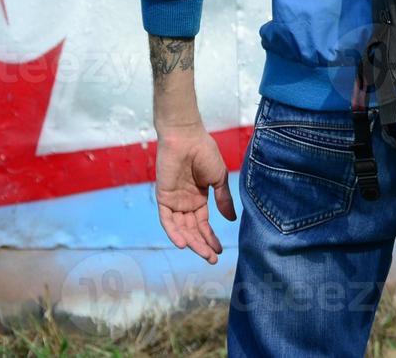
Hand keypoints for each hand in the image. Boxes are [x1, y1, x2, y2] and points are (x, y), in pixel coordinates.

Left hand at [154, 125, 236, 262]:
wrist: (187, 137)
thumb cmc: (205, 153)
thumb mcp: (218, 179)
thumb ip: (223, 199)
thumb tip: (232, 219)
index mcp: (199, 198)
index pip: (203, 224)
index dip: (210, 238)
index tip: (218, 251)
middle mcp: (185, 203)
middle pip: (192, 230)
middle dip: (202, 245)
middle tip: (212, 259)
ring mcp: (174, 201)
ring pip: (181, 228)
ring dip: (191, 242)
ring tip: (203, 253)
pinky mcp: (163, 197)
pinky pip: (167, 220)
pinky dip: (173, 232)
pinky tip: (182, 243)